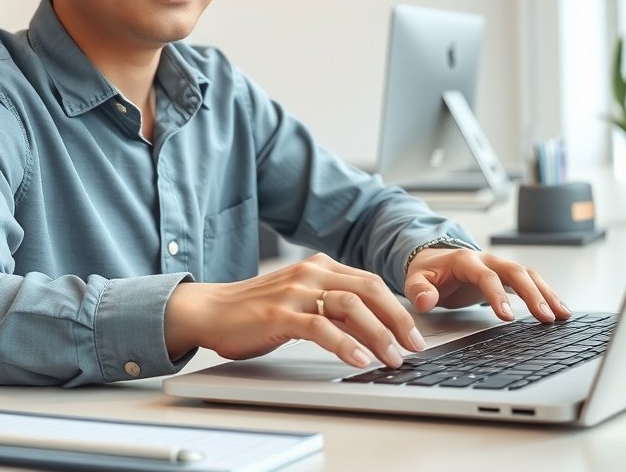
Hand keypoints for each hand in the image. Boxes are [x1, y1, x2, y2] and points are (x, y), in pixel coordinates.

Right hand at [165, 253, 426, 368]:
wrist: (210, 310)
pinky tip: (359, 360)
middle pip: (369, 290)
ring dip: (378, 334)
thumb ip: (331, 305)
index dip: (398, 308)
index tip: (415, 333)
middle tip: (414, 346)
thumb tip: (372, 327)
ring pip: (350, 307)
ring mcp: (295, 292)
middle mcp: (311, 273)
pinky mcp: (280, 314)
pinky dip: (345, 345)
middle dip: (397, 319)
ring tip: (392, 357)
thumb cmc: (255, 309)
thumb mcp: (300, 299)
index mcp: (319, 266)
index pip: (371, 282)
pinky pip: (321, 328)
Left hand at [404, 248, 571, 322]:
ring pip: (528, 275)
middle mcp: (487, 259)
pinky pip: (530, 282)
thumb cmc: (427, 271)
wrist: (433, 260)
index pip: (486, 276)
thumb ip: (418, 290)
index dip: (497, 295)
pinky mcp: (506, 276)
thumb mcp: (415, 279)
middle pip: (516, 272)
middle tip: (546, 317)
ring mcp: (499, 266)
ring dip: (546, 293)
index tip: (507, 317)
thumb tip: (425, 300)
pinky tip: (559, 310)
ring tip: (562, 315)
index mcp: (466, 260)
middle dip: (533, 294)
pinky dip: (545, 294)